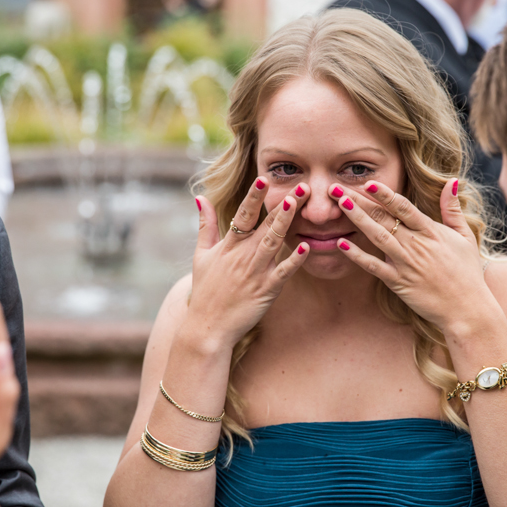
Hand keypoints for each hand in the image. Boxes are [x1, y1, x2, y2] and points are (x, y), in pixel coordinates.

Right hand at [189, 178, 310, 349]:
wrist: (207, 327)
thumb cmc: (206, 290)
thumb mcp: (200, 255)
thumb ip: (205, 225)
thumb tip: (200, 197)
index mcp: (229, 246)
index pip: (243, 215)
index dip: (254, 197)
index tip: (265, 179)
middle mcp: (242, 256)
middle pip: (265, 225)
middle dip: (284, 204)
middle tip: (303, 186)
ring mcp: (255, 273)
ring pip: (274, 243)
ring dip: (287, 223)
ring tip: (300, 205)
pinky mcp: (266, 290)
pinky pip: (283, 272)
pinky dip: (294, 260)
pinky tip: (306, 245)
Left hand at [328, 179, 497, 333]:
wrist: (467, 309)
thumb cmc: (467, 272)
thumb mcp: (465, 236)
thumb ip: (453, 209)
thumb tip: (452, 181)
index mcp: (431, 232)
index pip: (404, 207)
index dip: (385, 194)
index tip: (367, 182)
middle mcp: (416, 245)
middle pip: (383, 218)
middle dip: (359, 200)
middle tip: (336, 187)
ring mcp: (406, 264)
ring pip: (376, 237)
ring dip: (356, 219)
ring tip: (338, 204)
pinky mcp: (398, 283)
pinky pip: (374, 267)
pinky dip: (357, 256)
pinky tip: (341, 243)